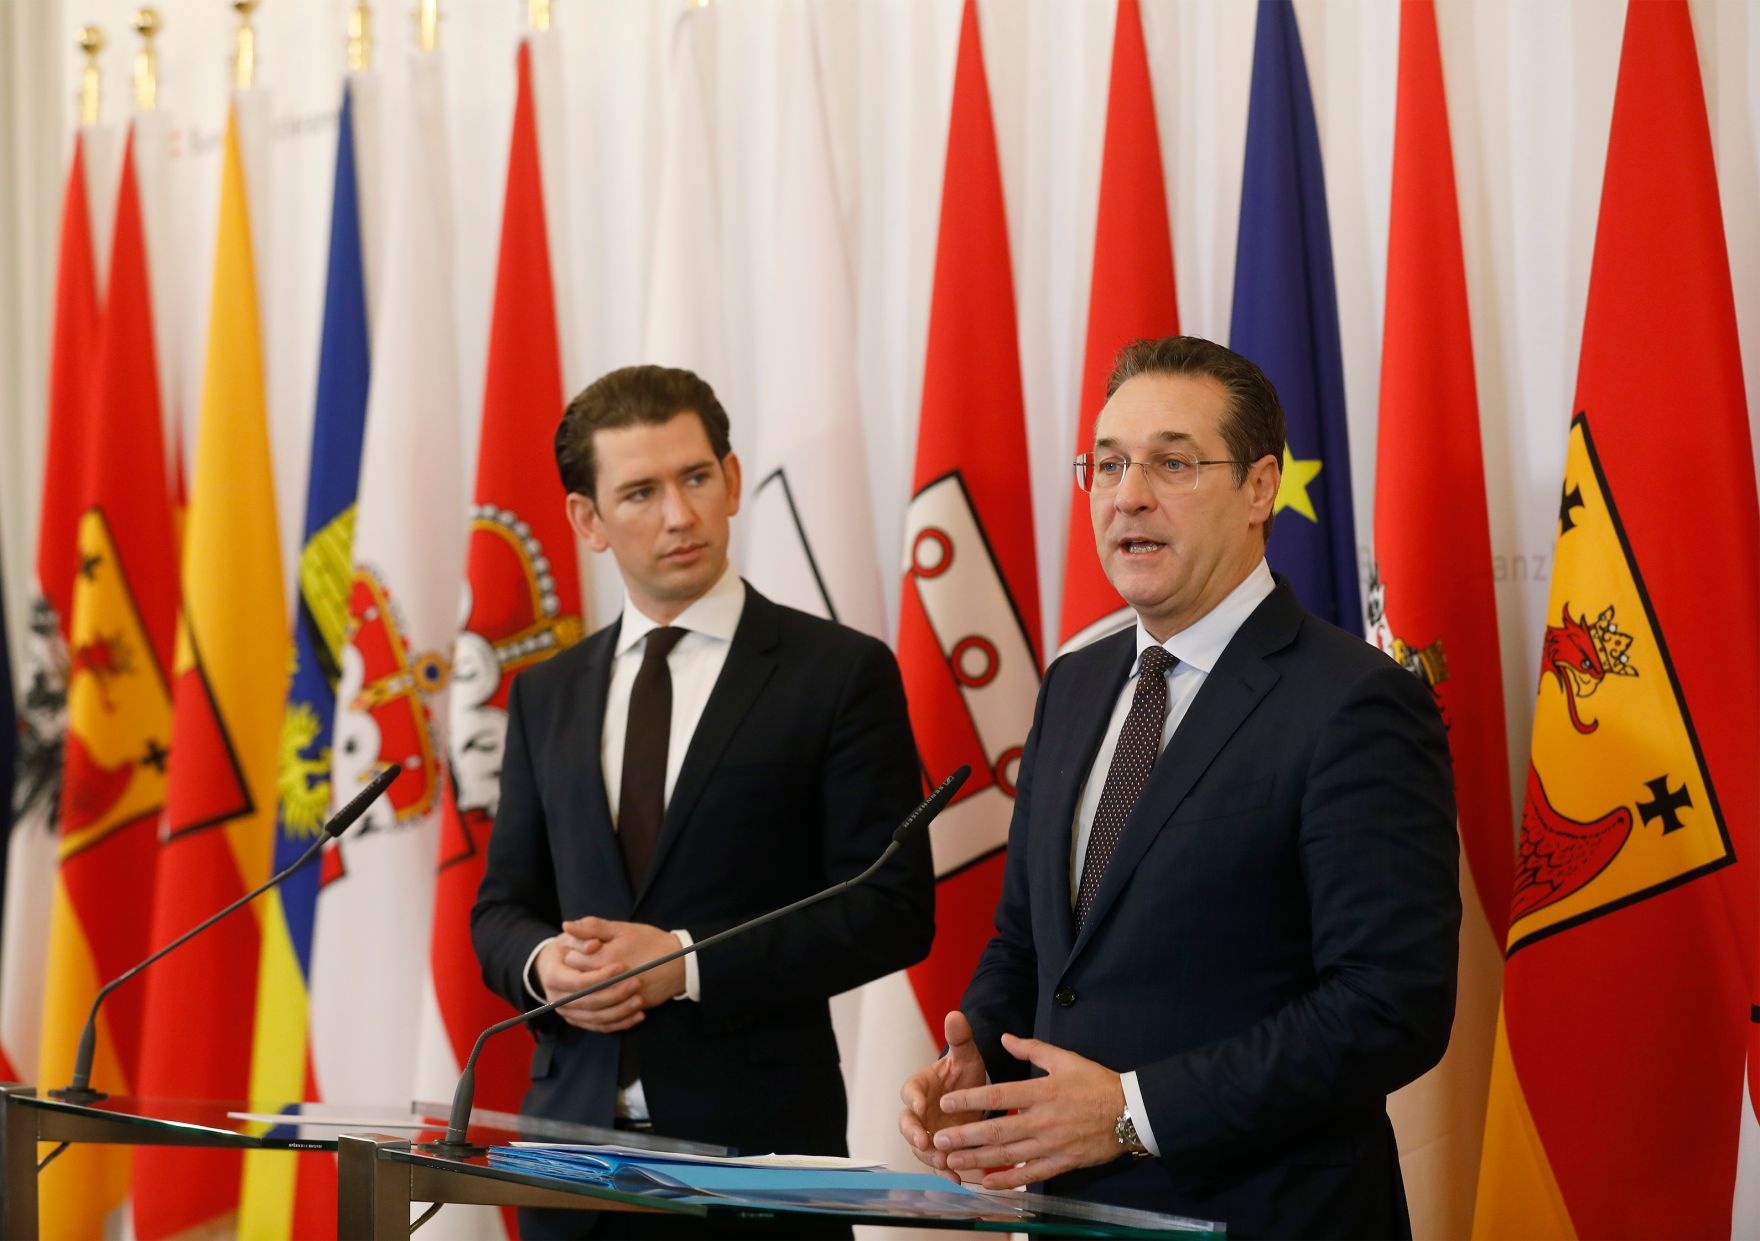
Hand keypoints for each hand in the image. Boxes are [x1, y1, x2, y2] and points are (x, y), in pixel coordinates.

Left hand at [562, 917, 687, 1010]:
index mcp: (606, 958)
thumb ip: (593, 927)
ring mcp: (620, 998)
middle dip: (576, 973)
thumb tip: (566, 925)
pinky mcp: (628, 1010)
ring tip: (591, 980)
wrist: (681, 963)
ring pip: (588, 1003)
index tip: (578, 948)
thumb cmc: (651, 942)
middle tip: (583, 964)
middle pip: (577, 982)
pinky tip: (596, 1002)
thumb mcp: (622, 929)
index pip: (572, 960)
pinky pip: (605, 1019)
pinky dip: (596, 1012)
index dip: (572, 952)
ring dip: (584, 993)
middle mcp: (610, 982)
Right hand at [898, 1011, 989, 1181]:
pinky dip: (944, 1173)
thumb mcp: (966, 1055)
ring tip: (944, 1162)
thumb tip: (955, 1014)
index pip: (909, 1091)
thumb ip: (960, 1038)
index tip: (920, 1105)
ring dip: (930, 1156)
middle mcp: (919, 1111)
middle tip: (923, 1141)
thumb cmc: (964, 1073)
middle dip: (913, 1134)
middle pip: (907, 1124)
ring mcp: (928, 1132)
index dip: (912, 1098)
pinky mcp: (940, 1148)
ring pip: (920, 1147)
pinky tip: (956, 1182)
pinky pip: (937, 1163)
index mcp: (920, 1086)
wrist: (974, 1094)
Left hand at [931, 1033, 1127, 1189]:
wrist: (1132, 1111)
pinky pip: (1030, 1175)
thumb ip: (1032, 1048)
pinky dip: (1008, 1181)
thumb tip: (1005, 1037)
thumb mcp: (1065, 1058)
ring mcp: (1052, 1145)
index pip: (998, 1096)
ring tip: (952, 1161)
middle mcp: (1044, 1120)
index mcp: (1042, 1091)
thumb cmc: (1096, 1082)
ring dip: (978, 1160)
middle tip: (939, 1139)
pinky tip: (987, 1183)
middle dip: (965, 1136)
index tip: (947, 1102)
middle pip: (997, 1130)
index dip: (970, 1099)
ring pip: (1009, 1156)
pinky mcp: (1062, 1163)